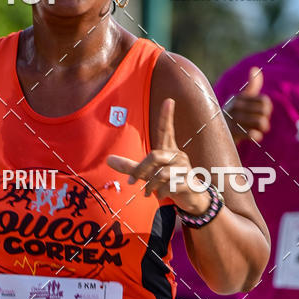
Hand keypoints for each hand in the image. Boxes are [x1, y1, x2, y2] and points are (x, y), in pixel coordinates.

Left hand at [106, 98, 210, 215]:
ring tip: (145, 192)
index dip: (166, 116)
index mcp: (168, 150)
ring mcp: (184, 169)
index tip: (169, 100)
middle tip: (130, 181)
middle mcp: (177, 156)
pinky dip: (160, 192)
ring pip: (162, 173)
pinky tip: (159, 195)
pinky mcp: (188, 182)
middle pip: (155, 155)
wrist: (191, 198)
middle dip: (140, 169)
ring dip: (150, 184)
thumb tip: (108, 160)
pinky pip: (170, 185)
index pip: (167, 130)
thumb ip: (130, 167)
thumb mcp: (148, 174)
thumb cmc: (168, 182)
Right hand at [222, 66, 272, 144]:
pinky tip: (253, 137)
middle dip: (266, 119)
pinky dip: (257, 137)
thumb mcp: (240, 100)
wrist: (213, 134)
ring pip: (261, 122)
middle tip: (260, 124)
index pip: (264, 101)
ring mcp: (233, 120)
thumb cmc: (231, 116)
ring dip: (262, 129)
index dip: (267, 108)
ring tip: (258, 131)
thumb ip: (251, 86)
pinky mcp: (232, 134)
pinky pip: (253, 134)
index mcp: (239, 98)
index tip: (261, 113)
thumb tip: (255, 68)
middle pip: (264, 111)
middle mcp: (235, 107)